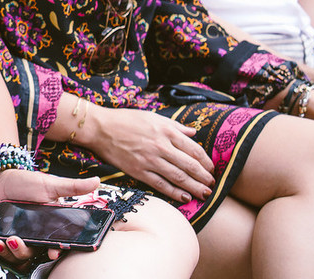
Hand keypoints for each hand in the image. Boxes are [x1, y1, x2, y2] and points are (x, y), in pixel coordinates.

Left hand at [0, 170, 102, 264]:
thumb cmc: (27, 182)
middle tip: (18, 240)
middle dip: (25, 251)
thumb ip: (73, 187)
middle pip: (35, 253)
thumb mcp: (50, 184)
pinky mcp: (3, 236)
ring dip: (10, 252)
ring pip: (19, 255)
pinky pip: (2, 252)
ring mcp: (19, 236)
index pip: (57, 244)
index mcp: (50, 225)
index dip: (56, 251)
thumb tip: (98, 180)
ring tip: (4, 240)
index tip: (53, 252)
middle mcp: (36, 235)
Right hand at [82, 107, 213, 204]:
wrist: (101, 128)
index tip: (211, 168)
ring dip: (195, 187)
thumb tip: (193, 132)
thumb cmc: (126, 120)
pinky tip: (185, 197)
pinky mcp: (139, 171)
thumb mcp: (153, 116)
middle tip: (212, 185)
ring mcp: (150, 160)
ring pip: (178, 177)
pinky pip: (161, 184)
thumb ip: (175, 126)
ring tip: (205, 194)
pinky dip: (175, 192)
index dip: (206, 161)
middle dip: (204, 177)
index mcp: (166, 131)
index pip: (194, 149)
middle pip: (189, 165)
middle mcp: (161, 146)